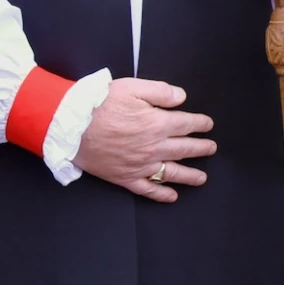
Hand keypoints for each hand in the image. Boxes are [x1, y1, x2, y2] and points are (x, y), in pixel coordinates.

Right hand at [73, 78, 215, 203]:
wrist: (72, 126)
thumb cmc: (100, 104)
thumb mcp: (133, 88)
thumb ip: (161, 92)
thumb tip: (182, 97)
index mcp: (157, 123)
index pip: (187, 124)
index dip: (200, 124)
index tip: (207, 125)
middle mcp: (153, 147)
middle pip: (185, 149)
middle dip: (201, 149)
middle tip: (212, 149)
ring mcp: (140, 165)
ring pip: (172, 172)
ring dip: (190, 176)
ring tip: (202, 178)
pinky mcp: (125, 177)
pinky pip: (148, 189)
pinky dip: (162, 194)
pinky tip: (172, 196)